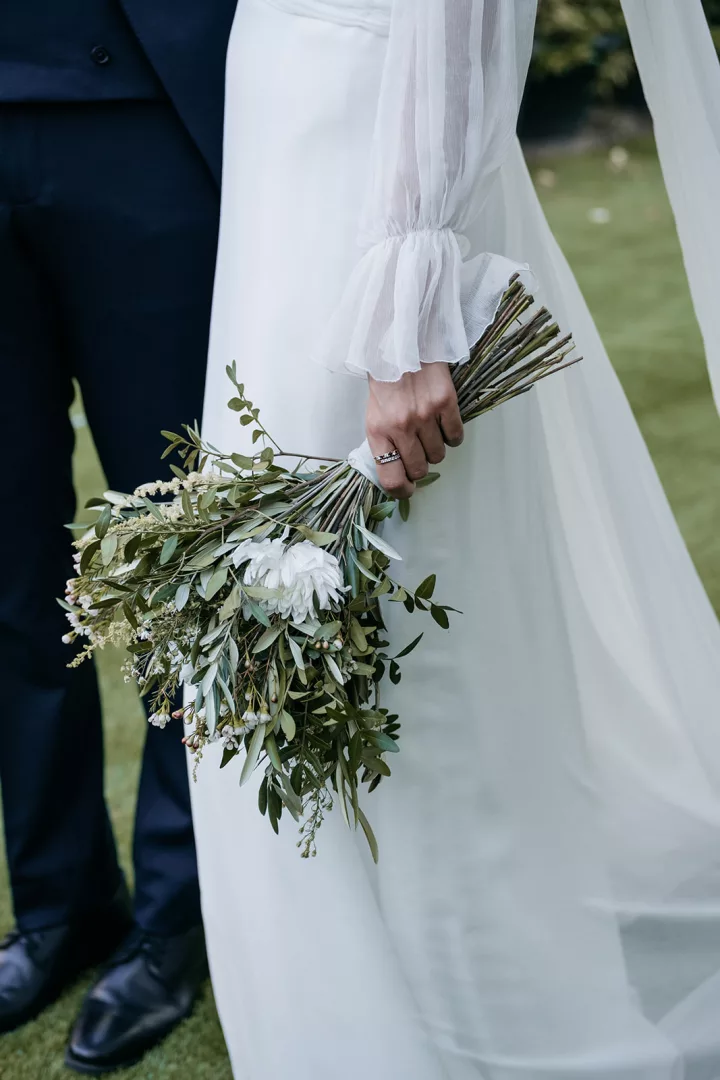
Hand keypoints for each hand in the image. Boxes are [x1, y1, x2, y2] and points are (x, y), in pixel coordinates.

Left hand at [365, 363, 463, 498]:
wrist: (399, 343)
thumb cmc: (386, 381)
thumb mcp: (374, 415)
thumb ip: (384, 443)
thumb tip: (400, 473)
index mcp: (377, 431)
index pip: (390, 478)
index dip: (402, 490)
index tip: (408, 488)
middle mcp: (400, 426)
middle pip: (419, 470)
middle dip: (421, 466)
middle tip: (419, 451)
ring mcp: (424, 415)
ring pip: (439, 455)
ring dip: (436, 448)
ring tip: (429, 430)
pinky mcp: (445, 403)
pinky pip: (455, 436)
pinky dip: (452, 435)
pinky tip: (443, 423)